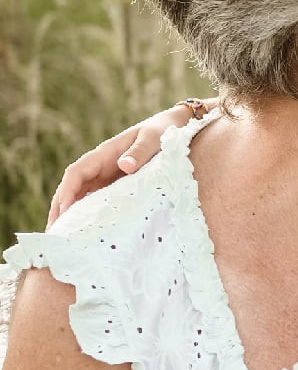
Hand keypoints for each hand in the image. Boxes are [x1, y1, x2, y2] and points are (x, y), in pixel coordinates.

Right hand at [47, 101, 213, 225]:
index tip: (65, 210)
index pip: (77, 172)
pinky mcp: (114, 186)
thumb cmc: (162, 133)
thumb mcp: (153, 140)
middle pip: (71, 187)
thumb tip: (125, 166)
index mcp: (104, 154)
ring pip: (80, 196)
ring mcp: (105, 177)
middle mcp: (100, 166)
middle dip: (60, 209)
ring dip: (69, 215)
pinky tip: (85, 233)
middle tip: (54, 234)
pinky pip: (95, 201)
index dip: (68, 191)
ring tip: (63, 239)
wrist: (172, 129)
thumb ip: (140, 152)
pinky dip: (87, 215)